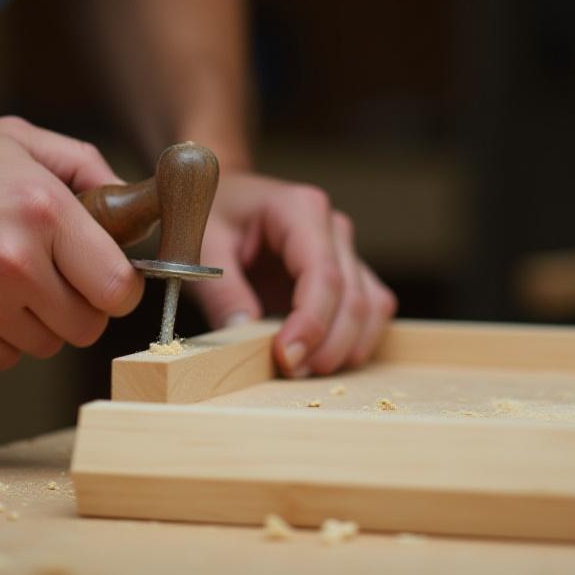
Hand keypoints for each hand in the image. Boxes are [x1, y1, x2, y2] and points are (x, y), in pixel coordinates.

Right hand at [0, 116, 142, 368]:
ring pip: (48, 345)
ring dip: (41, 322)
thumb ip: (84, 164)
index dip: (122, 287)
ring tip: (12, 282)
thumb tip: (129, 199)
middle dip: (84, 305)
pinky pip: (5, 358)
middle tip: (61, 279)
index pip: (118, 287)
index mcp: (43, 210)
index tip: (110, 277)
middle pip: (89, 325)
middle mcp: (15, 262)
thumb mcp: (18, 138)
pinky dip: (2, 338)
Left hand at [190, 173, 396, 376]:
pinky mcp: (350, 274)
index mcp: (301, 209)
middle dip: (327, 345)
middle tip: (289, 373)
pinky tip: (322, 357)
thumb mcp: (202, 247)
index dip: (311, 323)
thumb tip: (242, 332)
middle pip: (353, 298)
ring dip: (345, 347)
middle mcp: (334, 228)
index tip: (285, 357)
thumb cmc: (212, 216)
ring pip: (371, 308)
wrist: (223, 202)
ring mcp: (347, 251)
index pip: (323, 274)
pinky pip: (373, 310)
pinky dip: (356, 340)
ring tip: (303, 369)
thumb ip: (222, 290)